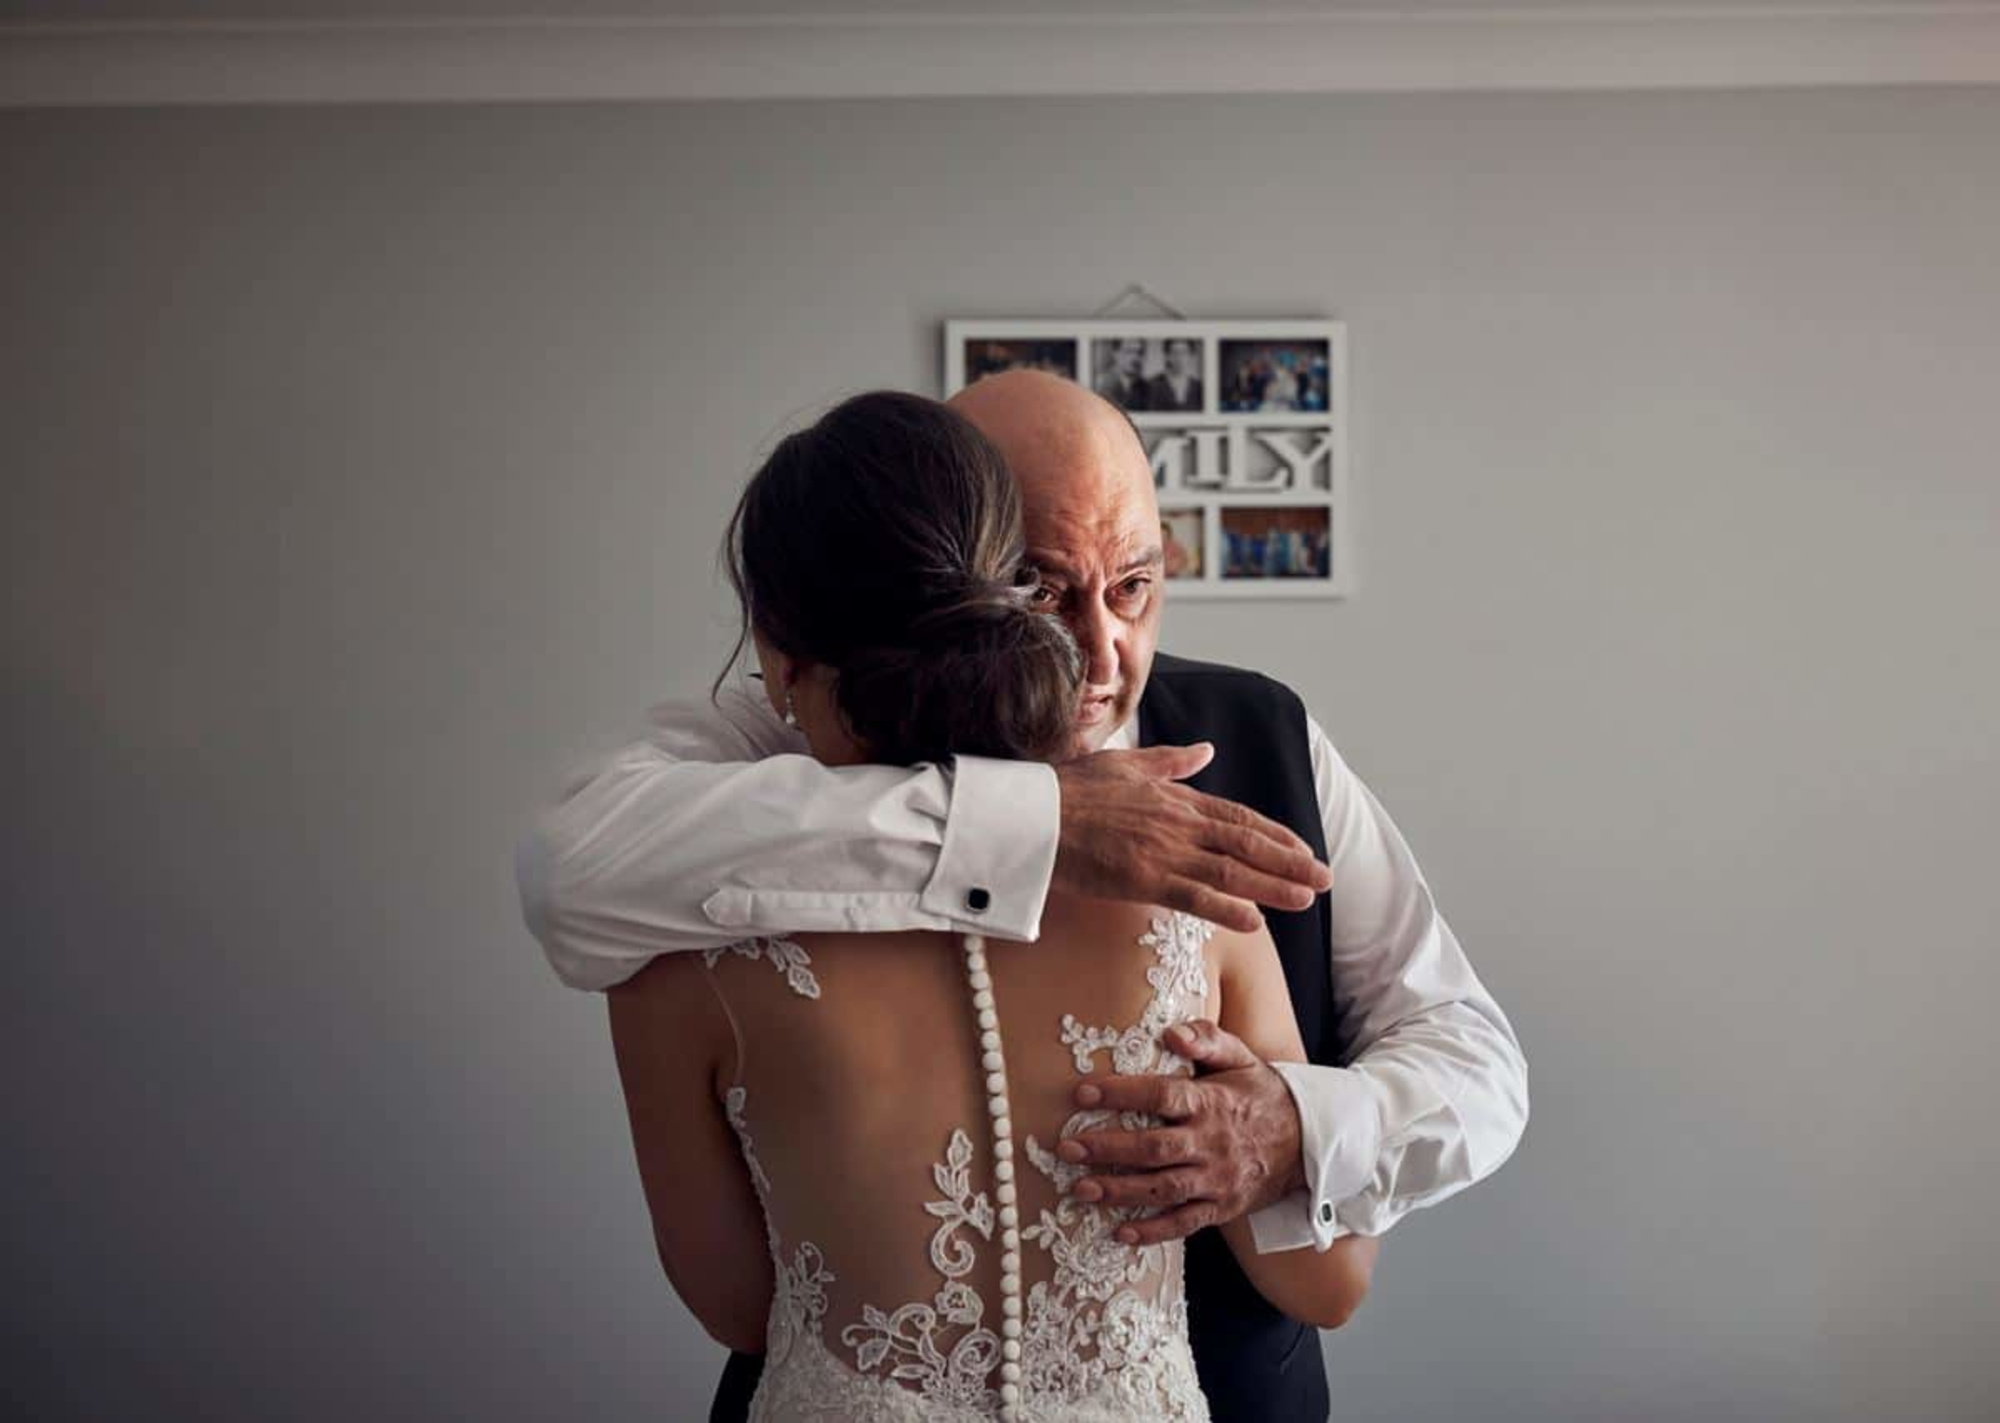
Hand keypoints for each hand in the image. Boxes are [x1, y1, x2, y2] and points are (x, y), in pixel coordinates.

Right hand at [1053, 744, 1331, 932]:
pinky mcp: (1142, 879)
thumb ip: (1170, 761)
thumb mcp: (1125, 763)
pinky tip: (1255, 922)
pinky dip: (1227, 909)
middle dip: (1290, 862)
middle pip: (1246, 844)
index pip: (1239, 817)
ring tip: (1306, 898)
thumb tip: (1206, 750)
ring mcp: (1163, 852)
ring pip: (1231, 871)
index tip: (1303, 849)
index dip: (1275, 835)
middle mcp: (1178, 823)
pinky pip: (1194, 897)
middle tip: (1325, 878)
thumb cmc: (1069, 790)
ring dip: (1273, 886)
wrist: (1031, 815)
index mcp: (1176, 797)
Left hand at [1058, 1020, 1304, 1245]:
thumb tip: (1170, 1032)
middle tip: (1067, 1148)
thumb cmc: (1260, 1094)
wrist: (1308, 1142)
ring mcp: (1217, 1179)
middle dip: (1107, 1148)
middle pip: (1153, 1148)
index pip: (1161, 1096)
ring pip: (1163, 1188)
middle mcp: (1211, 1143)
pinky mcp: (1221, 1207)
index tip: (1082, 1093)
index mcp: (1212, 1102)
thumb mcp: (1241, 1058)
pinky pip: (1184, 1223)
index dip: (1121, 1094)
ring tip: (1080, 1189)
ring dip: (1120, 1190)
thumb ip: (1207, 1039)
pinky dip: (1153, 1231)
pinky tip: (1120, 1232)